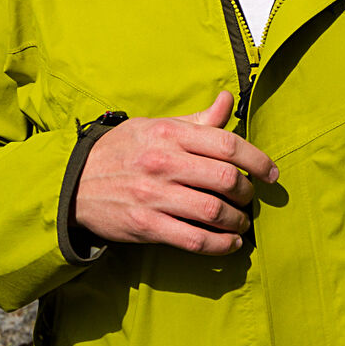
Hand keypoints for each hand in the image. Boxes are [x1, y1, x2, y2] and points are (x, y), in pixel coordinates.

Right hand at [72, 91, 277, 254]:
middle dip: (247, 193)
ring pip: (214, 212)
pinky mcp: (147, 225)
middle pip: (226, 179)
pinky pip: (194, 239)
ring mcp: (154, 195)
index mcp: (168, 133)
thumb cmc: (120, 152)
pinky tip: (229, 244)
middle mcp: (163, 162)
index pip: (226, 143)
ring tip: (241, 223)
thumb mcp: (154, 126)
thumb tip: (227, 100)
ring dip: (238, 222)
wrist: (73, 182)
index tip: (271, 173)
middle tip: (249, 198)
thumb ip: (196, 120)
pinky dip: (220, 245)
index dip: (257, 160)